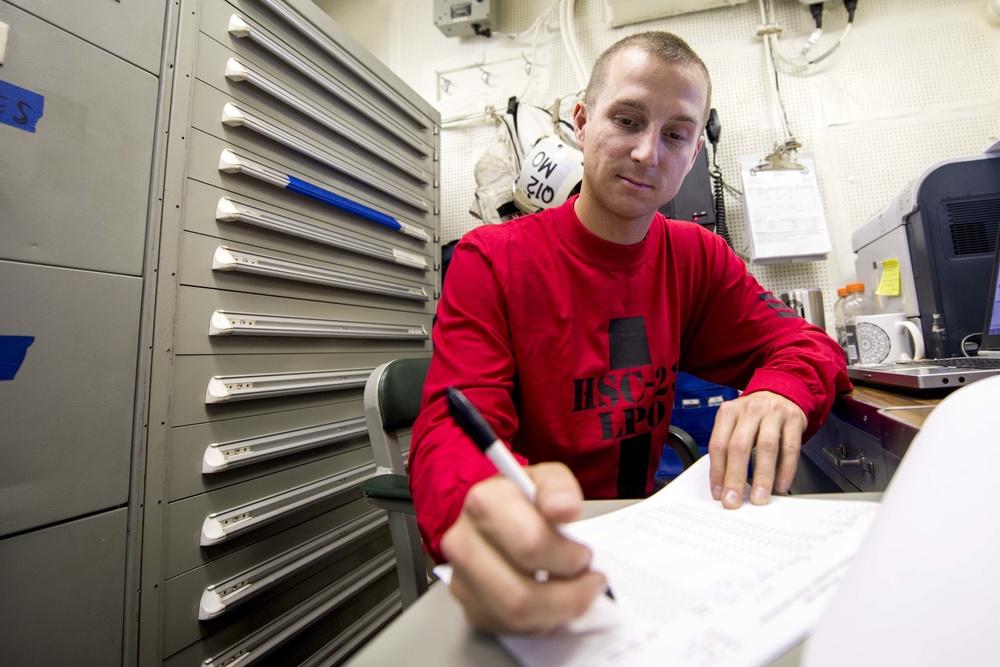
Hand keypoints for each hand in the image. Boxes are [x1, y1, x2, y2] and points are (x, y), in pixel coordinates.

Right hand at [439, 462, 607, 633]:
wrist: (497, 516)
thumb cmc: (524, 500)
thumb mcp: (547, 479)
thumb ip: (560, 487)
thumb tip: (564, 509)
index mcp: (484, 502)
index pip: (529, 544)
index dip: (566, 556)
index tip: (582, 552)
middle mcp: (463, 542)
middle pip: (520, 592)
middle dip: (568, 593)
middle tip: (586, 576)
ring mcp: (462, 579)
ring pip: (516, 616)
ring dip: (559, 610)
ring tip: (576, 590)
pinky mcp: (470, 607)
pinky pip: (511, 628)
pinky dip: (542, 620)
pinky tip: (552, 599)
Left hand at [707, 391, 806, 508]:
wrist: (781, 393)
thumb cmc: (754, 415)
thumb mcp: (734, 423)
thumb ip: (728, 447)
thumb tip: (723, 483)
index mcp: (728, 412)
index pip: (718, 444)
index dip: (717, 471)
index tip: (718, 492)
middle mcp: (749, 410)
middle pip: (739, 446)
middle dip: (736, 478)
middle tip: (735, 500)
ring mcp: (772, 413)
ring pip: (766, 447)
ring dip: (762, 476)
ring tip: (760, 496)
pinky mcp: (793, 419)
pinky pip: (790, 448)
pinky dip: (786, 469)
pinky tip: (781, 484)